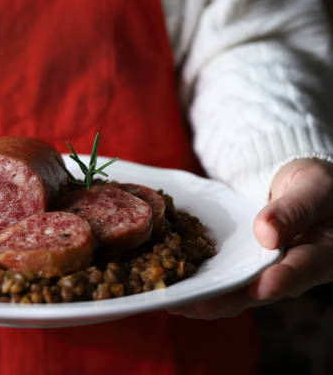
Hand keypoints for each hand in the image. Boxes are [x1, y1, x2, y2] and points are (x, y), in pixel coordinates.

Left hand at [168, 158, 332, 318]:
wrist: (299, 187)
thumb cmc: (315, 186)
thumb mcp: (313, 187)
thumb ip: (294, 209)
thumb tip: (266, 233)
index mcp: (321, 255)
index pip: (301, 270)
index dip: (280, 281)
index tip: (260, 288)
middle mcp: (292, 274)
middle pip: (259, 291)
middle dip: (227, 299)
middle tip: (199, 304)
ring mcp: (264, 275)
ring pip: (235, 293)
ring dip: (204, 298)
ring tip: (175, 302)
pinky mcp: (243, 270)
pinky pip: (221, 281)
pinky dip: (198, 285)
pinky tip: (172, 290)